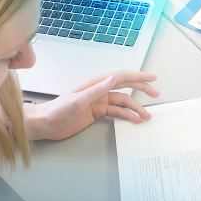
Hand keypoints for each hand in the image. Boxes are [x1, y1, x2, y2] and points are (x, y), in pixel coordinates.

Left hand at [25, 71, 159, 139]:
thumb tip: (113, 79)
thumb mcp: (78, 100)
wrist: (45, 124)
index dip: (138, 76)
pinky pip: (116, 112)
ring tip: (146, 117)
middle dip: (141, 89)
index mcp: (95, 84)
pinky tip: (134, 120)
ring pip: (123, 102)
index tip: (152, 77)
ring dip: (135, 108)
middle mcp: (99, 90)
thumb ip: (96, 90)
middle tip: (155, 93)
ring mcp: (99, 101)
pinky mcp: (97, 112)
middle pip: (125, 86)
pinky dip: (126, 115)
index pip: (121, 77)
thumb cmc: (57, 111)